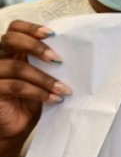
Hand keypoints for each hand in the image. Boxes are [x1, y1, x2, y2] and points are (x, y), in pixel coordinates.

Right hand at [0, 21, 71, 141]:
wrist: (15, 129)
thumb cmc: (30, 102)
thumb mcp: (41, 78)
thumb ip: (47, 63)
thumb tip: (74, 51)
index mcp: (11, 51)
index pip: (14, 29)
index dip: (30, 28)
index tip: (52, 34)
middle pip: (10, 39)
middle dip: (36, 47)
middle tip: (58, 60)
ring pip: (17, 67)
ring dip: (45, 78)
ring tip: (64, 89)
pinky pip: (15, 86)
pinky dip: (38, 92)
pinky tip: (54, 99)